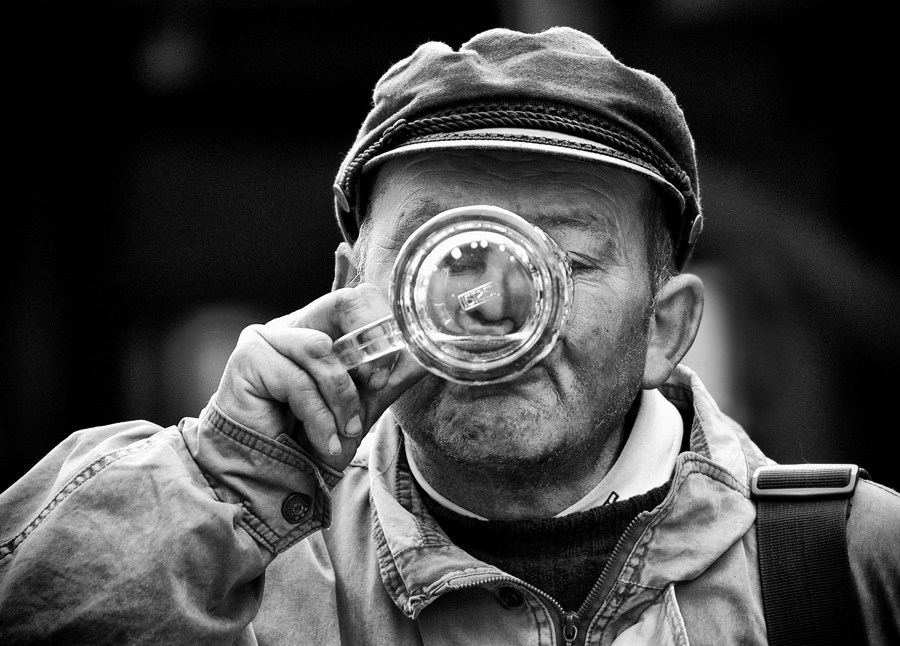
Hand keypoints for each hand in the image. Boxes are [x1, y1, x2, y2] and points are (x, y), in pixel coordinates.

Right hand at [213, 283, 426, 470]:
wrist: (271, 477)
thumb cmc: (310, 439)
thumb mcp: (361, 406)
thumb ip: (388, 378)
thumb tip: (426, 358)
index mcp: (321, 328)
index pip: (359, 298)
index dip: (382, 326)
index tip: (385, 374)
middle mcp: (294, 324)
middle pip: (343, 302)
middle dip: (369, 348)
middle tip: (374, 385)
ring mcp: (267, 336)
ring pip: (323, 348)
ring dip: (342, 396)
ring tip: (345, 429)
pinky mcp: (247, 358)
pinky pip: (297, 379)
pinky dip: (318, 416)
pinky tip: (323, 439)